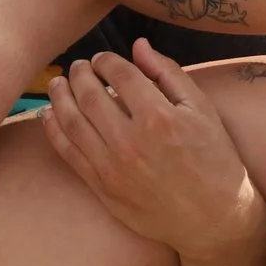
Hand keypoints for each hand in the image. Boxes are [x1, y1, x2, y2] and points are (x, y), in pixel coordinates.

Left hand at [40, 40, 265, 265]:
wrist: (215, 220)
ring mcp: (114, 167)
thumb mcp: (202, 111)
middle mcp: (132, 142)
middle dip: (79, 74)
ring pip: (72, 122)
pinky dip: (54, 129)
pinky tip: (49, 114)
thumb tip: (138, 44)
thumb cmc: (214, 160)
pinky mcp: (103, 189)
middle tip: (78, 66)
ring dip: (59, 96)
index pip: (119, 74)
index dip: (105, 60)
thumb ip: (168, 73)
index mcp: (159, 117)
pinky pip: (68, 153)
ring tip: (58, 83)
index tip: (102, 59)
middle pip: (89, 95)